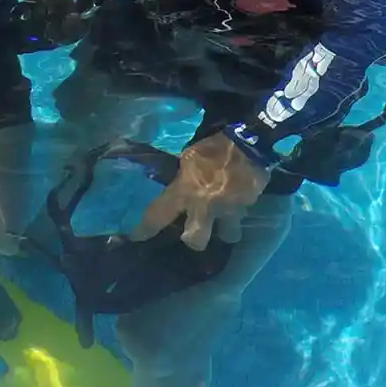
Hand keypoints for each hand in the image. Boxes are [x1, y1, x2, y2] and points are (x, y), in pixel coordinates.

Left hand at [132, 132, 270, 250]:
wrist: (250, 145)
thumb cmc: (215, 148)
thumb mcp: (189, 157)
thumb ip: (181, 176)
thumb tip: (174, 183)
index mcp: (184, 191)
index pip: (158, 215)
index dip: (145, 229)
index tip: (136, 238)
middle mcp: (203, 207)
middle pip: (195, 241)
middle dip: (193, 241)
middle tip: (192, 233)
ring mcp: (227, 211)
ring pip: (226, 236)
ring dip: (225, 230)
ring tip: (224, 220)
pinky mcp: (246, 209)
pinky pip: (241, 219)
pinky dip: (239, 214)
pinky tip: (238, 205)